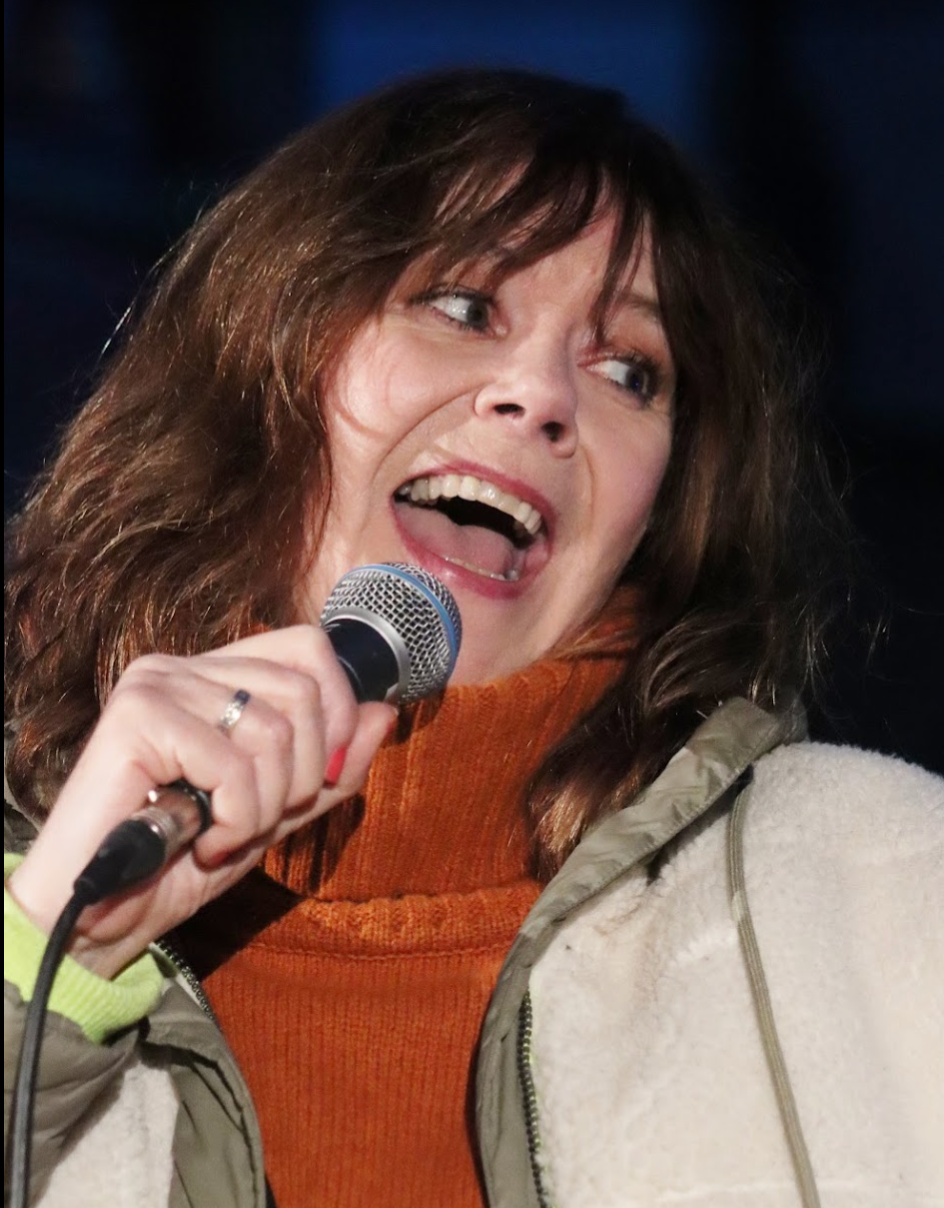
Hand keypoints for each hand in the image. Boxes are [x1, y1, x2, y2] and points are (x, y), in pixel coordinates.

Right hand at [7, 626, 395, 978]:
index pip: (308, 647)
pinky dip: (234, 820)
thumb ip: (332, 767)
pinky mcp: (135, 717)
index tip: (321, 774)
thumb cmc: (184, 860)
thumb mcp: (278, 811)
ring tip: (223, 833)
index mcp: (218, 675)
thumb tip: (384, 712)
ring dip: (264, 808)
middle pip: (303, 691)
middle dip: (302, 775)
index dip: (338, 708)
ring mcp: (157, 685)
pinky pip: (231, 766)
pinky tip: (200, 842)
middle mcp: (185, 665)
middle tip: (259, 819)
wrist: (100, 915)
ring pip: (273, 732)